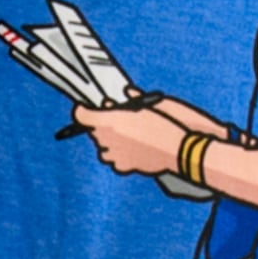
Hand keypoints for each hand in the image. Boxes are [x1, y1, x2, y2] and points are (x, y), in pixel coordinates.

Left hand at [72, 96, 219, 181]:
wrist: (176, 149)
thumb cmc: (163, 125)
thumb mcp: (149, 105)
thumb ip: (133, 98)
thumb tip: (128, 92)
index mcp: (110, 120)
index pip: (82, 116)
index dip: (81, 111)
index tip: (83, 108)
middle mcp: (108, 139)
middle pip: (94, 131)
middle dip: (101, 125)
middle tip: (115, 120)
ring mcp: (115, 154)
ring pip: (102, 148)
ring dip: (108, 143)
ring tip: (122, 138)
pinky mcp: (124, 166)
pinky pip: (114, 162)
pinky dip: (119, 157)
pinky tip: (129, 152)